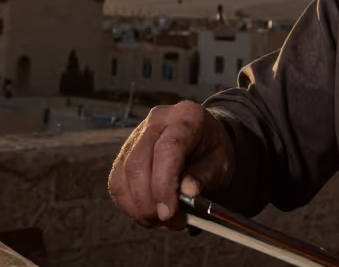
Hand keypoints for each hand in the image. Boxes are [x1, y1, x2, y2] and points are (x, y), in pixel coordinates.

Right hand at [108, 101, 235, 229]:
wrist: (202, 137)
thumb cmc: (212, 149)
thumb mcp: (221, 162)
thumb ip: (205, 176)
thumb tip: (187, 193)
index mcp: (186, 117)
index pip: (166, 149)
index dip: (164, 184)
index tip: (169, 212)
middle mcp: (156, 121)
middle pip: (138, 164)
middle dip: (149, 202)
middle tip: (169, 221)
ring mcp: (136, 136)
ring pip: (123, 176)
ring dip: (139, 207)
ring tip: (163, 219)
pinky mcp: (124, 153)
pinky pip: (117, 183)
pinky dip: (130, 204)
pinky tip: (149, 212)